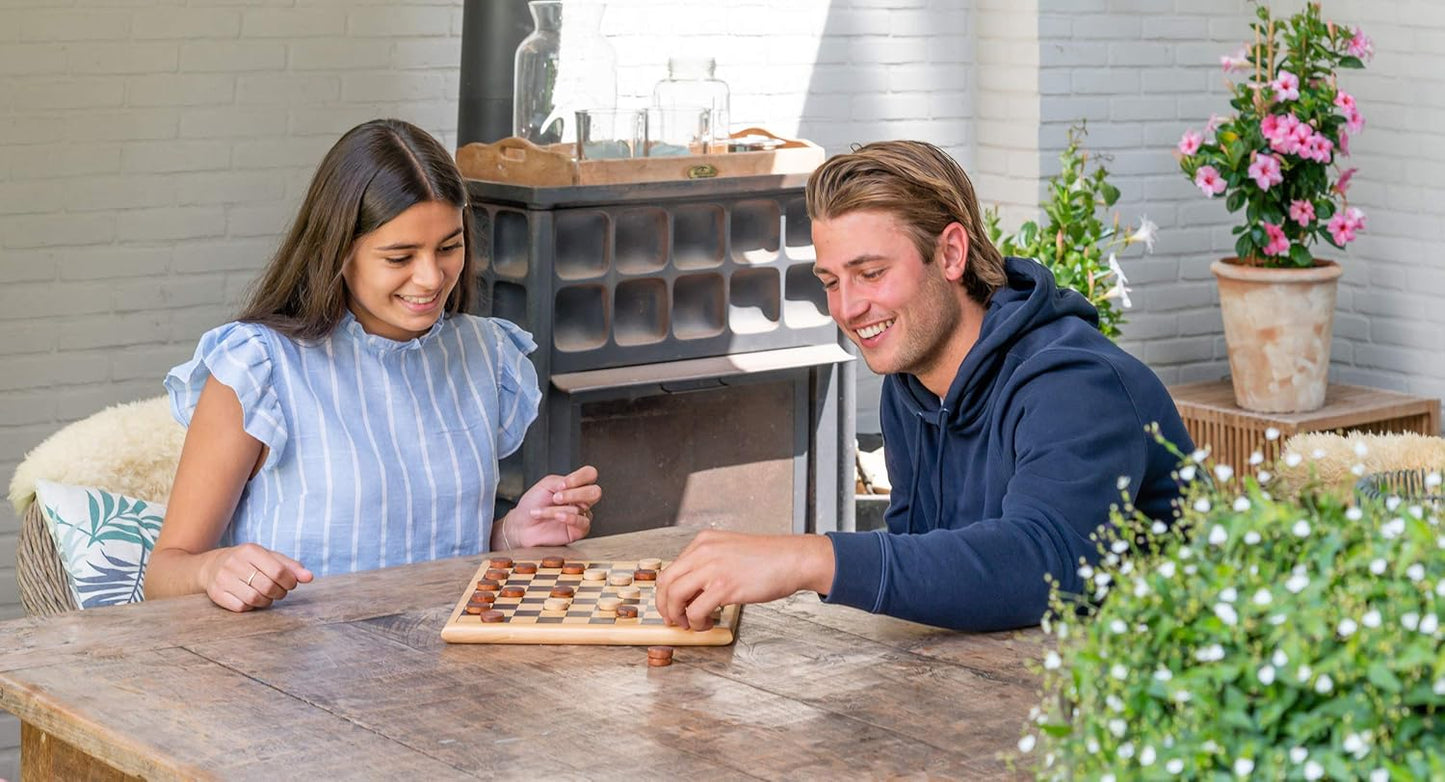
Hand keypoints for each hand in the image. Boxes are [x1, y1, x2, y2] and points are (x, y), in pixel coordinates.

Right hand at [200, 542, 313, 612]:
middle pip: (267, 586)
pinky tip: (251, 600)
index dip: (290, 582)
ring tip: (267, 596)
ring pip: (254, 599)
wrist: (212, 566)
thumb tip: (309, 577)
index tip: (291, 584)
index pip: (278, 571)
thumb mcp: (269, 558)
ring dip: (266, 601)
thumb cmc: (248, 562)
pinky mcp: (216, 593)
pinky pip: (240, 607)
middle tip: (280, 592)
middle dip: (279, 593)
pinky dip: (251, 607)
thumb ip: (291, 567)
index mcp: (250, 550)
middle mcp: (234, 562)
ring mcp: (223, 578)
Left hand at [500, 465, 600, 548]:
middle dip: (575, 494)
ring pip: (582, 508)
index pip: (590, 474)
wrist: (522, 525)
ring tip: (544, 511)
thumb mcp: (546, 484)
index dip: (580, 477)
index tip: (563, 484)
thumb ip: (563, 481)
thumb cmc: (533, 504)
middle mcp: (580, 499)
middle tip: (556, 498)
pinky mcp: (579, 530)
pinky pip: (582, 522)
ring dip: (557, 509)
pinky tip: (558, 517)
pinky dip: (568, 518)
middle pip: (595, 492)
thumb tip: (575, 487)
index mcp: (574, 485)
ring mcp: (581, 514)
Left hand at [655, 531, 835, 630]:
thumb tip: (694, 590)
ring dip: (678, 615)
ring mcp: (713, 568)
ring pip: (675, 595)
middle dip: (665, 605)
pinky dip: (696, 622)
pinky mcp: (724, 586)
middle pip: (666, 581)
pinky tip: (707, 623)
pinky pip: (696, 610)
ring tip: (690, 624)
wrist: (794, 559)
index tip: (671, 606)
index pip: (671, 568)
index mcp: (704, 542)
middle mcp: (703, 552)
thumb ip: (710, 565)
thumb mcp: (731, 551)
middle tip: (673, 619)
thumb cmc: (769, 558)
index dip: (666, 592)